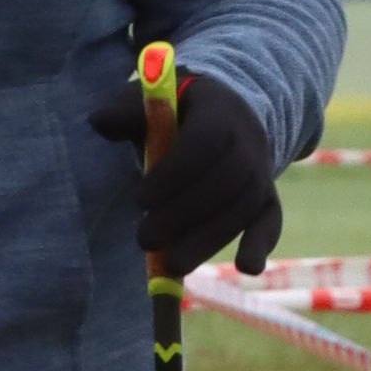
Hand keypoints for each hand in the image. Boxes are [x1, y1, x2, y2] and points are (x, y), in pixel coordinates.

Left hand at [120, 62, 283, 278]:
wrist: (227, 113)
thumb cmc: (176, 110)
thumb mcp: (150, 101)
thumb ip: (125, 111)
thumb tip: (98, 122)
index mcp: (218, 110)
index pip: (204, 141)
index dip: (173, 174)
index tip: (139, 200)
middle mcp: (248, 139)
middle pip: (224, 181)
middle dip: (183, 215)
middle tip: (144, 239)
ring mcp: (261, 170)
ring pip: (242, 208)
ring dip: (208, 240)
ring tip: (170, 264)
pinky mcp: (267, 196)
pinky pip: (271, 220)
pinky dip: (261, 243)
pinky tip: (247, 268)